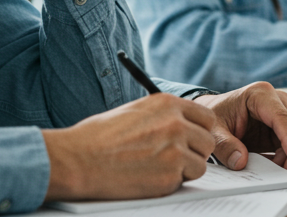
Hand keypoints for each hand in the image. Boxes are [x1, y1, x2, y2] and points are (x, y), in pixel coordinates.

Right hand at [42, 93, 216, 201]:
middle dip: (195, 151)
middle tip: (177, 158)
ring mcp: (175, 150)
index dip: (200, 131)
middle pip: (208, 141)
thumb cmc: (98, 137)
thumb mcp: (135, 111)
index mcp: (167, 104)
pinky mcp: (169, 175)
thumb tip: (183, 123)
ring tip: (159, 168)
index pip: (206, 117)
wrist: (78, 159)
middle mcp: (176, 124)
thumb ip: (163, 115)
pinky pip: (184, 181)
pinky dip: (171, 183)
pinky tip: (150, 178)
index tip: (192, 139)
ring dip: (185, 169)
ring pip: (200, 164)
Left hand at [195, 82, 286, 173]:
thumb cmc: (218, 117)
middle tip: (285, 172)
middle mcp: (279, 100)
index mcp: (260, 94)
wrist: (218, 114)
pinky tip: (280, 163)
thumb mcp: (214, 131)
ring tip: (279, 168)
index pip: (283, 117)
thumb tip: (241, 162)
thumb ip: (224, 146)